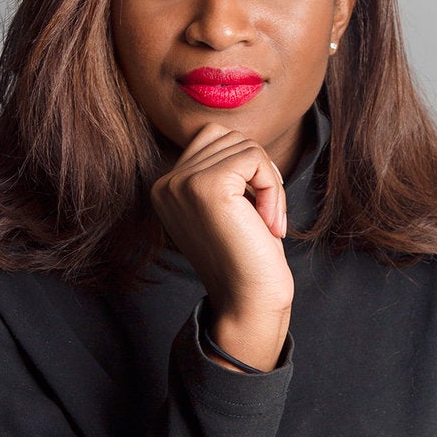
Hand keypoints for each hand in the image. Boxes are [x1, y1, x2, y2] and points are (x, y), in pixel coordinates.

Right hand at [151, 124, 292, 371]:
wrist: (249, 301)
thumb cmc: (247, 256)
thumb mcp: (226, 205)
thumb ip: (221, 170)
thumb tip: (237, 136)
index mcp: (164, 188)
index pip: (211, 138)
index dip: (245, 167)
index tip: (254, 211)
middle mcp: (165, 183)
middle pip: (227, 136)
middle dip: (258, 170)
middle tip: (265, 216)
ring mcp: (182, 182)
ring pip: (244, 145)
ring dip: (268, 181)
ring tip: (266, 222)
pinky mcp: (207, 185)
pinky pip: (254, 158)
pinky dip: (272, 187)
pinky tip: (268, 223)